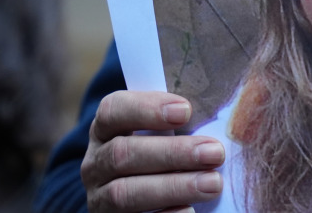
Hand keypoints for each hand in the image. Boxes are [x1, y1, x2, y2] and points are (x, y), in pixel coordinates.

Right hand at [81, 91, 224, 212]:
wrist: (132, 201)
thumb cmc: (155, 158)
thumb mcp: (155, 138)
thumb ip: (175, 127)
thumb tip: (217, 120)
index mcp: (104, 130)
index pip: (113, 110)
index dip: (146, 108)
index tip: (185, 111)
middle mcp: (95, 163)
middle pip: (122, 153)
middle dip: (172, 153)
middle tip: (214, 152)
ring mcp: (98, 198)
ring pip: (124, 192)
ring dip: (172, 187)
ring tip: (213, 183)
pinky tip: (190, 211)